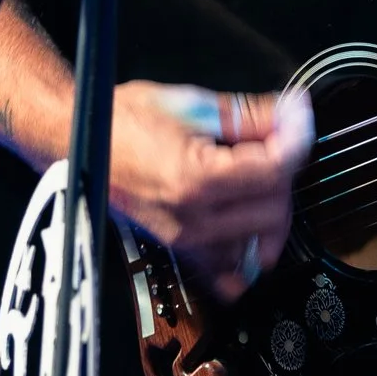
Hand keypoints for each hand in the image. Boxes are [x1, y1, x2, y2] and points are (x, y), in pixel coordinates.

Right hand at [106, 80, 314, 303]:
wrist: (79, 143)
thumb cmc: (121, 121)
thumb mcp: (189, 104)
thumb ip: (247, 115)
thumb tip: (290, 114)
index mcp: (195, 178)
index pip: (275, 167)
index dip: (296, 137)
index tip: (296, 118)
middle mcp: (192, 218)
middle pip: (275, 205)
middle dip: (285, 170)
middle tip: (277, 139)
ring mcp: (187, 240)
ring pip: (263, 238)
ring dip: (273, 206)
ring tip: (261, 175)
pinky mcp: (181, 250)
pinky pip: (231, 270)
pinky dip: (249, 253)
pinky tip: (253, 228)